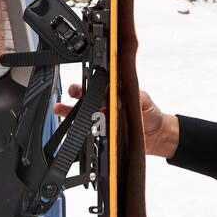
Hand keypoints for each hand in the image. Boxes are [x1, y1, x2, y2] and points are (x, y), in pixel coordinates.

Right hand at [54, 82, 178, 157]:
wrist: (157, 137)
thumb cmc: (151, 115)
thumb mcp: (145, 102)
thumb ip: (135, 97)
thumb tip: (123, 94)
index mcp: (115, 94)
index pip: (99, 85)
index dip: (90, 82)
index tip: (84, 79)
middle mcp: (107, 105)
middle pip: (87, 97)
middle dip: (76, 93)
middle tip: (70, 92)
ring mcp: (104, 119)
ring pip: (84, 114)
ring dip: (70, 111)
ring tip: (59, 110)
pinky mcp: (104, 133)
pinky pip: (88, 131)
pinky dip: (77, 130)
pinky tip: (69, 129)